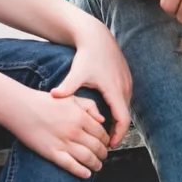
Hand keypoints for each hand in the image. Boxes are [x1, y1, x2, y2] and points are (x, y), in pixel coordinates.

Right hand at [9, 88, 111, 178]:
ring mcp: (63, 143)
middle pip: (96, 147)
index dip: (106, 140)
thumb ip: (89, 106)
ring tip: (98, 166)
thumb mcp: (70, 97)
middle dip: (103, 154)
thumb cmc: (44, 101)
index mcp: (80, 116)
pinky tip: (86, 174)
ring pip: (87, 158)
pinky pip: (70, 166)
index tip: (106, 143)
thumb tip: (102, 119)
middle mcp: (74, 131)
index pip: (101, 133)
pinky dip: (81, 172)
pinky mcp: (52, 153)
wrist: (21, 108)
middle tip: (103, 156)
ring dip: (96, 164)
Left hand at [52, 20, 132, 147]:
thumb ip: (67, 86)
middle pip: (126, 116)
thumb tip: (53, 96)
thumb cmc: (87, 55)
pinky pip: (125, 99)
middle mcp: (125, 87)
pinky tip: (106, 114)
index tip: (110, 145)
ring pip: (126, 107)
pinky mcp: (126, 77)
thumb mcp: (77, 72)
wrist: (97, 36)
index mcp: (114, 89)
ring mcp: (127, 82)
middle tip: (105, 144)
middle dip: (117, 131)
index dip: (118, 135)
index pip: (123, 120)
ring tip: (105, 132)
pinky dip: (119, 109)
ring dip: (118, 120)